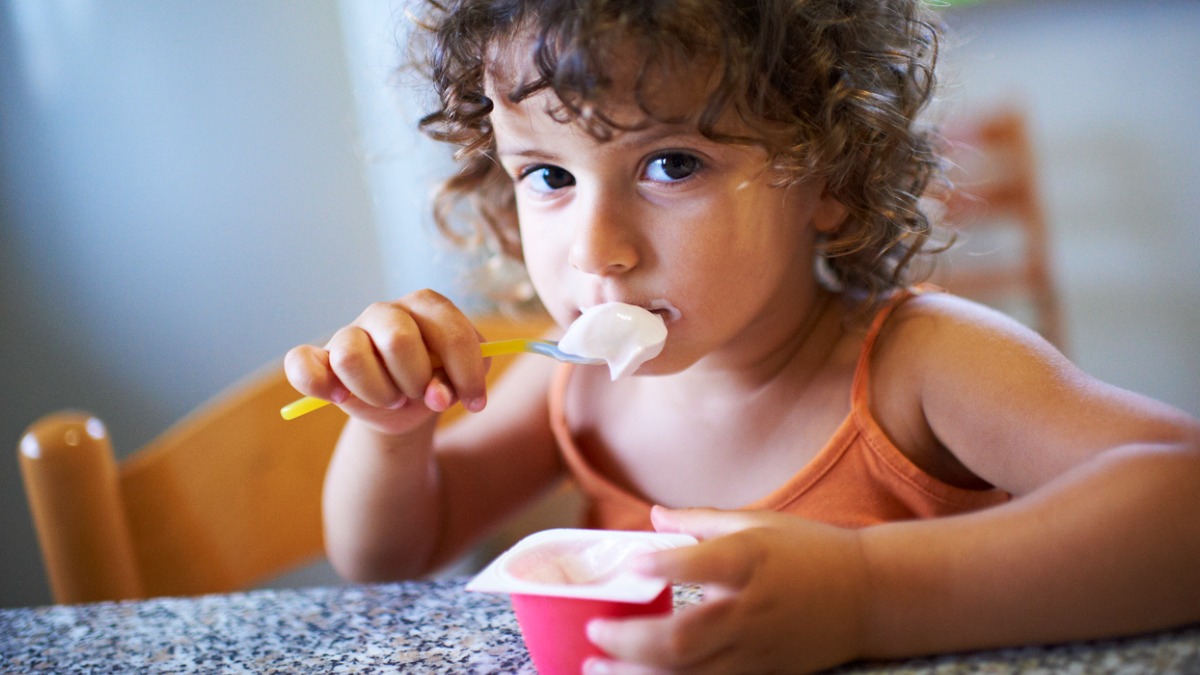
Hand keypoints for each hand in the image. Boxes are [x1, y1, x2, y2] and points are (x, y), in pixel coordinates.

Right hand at [284, 289, 488, 434]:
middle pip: (398, 341)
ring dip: (379, 391)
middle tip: (421, 394)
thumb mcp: (463, 379)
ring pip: (351, 357)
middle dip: (417, 381)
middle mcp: (386, 311)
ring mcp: (349, 332)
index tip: (477, 402)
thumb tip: (437, 396)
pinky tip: (342, 398)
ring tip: (392, 398)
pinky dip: (318, 384)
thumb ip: (460, 382)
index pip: (450, 331)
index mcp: (427, 305)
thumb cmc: (439, 379)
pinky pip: (300, 363)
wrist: (409, 403)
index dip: (466, 373)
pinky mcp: (321, 358)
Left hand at [585, 506, 868, 673]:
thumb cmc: (811, 551)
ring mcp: (755, 650)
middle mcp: (749, 610)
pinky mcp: (760, 674)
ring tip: (596, 666)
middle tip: (594, 633)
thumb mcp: (759, 521)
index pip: (702, 563)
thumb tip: (654, 516)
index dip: (662, 566)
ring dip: (636, 674)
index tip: (629, 564)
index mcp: (750, 561)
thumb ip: (701, 521)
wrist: (870, 596)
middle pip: (682, 638)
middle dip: (628, 641)